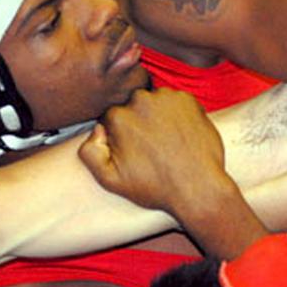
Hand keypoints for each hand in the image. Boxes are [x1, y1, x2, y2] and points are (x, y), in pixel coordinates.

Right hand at [78, 88, 266, 257]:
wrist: (198, 188)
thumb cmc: (156, 186)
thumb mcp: (110, 179)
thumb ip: (89, 152)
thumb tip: (97, 129)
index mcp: (118, 117)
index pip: (113, 118)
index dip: (122, 136)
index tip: (135, 151)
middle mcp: (140, 101)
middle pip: (133, 106)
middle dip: (140, 123)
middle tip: (153, 148)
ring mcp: (166, 98)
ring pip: (155, 103)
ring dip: (159, 117)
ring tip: (168, 143)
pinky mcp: (188, 99)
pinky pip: (176, 102)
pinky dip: (178, 114)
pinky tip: (181, 136)